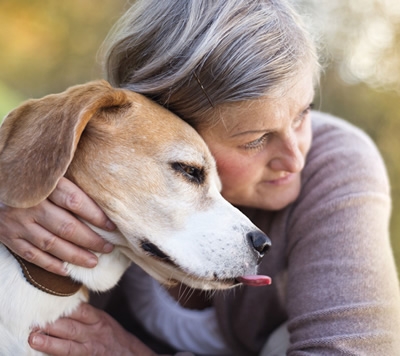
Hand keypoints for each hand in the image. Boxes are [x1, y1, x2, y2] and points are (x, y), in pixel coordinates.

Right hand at [0, 177, 115, 274]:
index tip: (112, 226)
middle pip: (67, 226)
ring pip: (51, 244)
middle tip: (109, 247)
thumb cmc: (28, 178)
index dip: (96, 215)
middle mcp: (30, 205)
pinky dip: (50, 265)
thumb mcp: (47, 173)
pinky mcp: (8, 237)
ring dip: (75, 256)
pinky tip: (67, 270)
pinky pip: (31, 255)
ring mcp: (17, 223)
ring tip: (94, 262)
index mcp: (44, 185)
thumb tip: (103, 195)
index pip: (75, 201)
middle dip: (91, 240)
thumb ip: (69, 183)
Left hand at [28, 303, 156, 355]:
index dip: (63, 307)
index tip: (45, 301)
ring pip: (69, 347)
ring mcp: (90, 350)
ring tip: (34, 339)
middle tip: (33, 320)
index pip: (81, 311)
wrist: (128, 354)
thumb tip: (62, 303)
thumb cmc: (110, 335)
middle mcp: (94, 334)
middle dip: (52, 324)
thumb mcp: (102, 319)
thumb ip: (85, 313)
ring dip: (50, 343)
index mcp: (98, 319)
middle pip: (72, 328)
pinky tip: (44, 355)